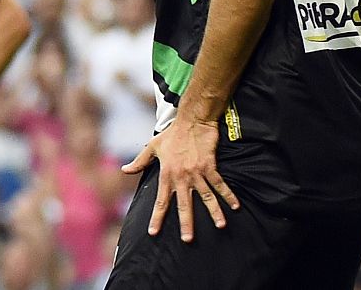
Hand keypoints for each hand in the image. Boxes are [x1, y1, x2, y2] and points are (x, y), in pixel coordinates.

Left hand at [121, 118, 239, 242]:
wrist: (191, 120)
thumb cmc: (171, 134)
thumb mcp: (152, 147)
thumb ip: (140, 162)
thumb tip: (124, 170)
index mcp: (166, 174)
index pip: (161, 200)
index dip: (157, 217)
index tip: (154, 232)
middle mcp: (181, 176)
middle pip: (184, 204)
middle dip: (186, 223)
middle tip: (187, 239)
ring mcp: (197, 172)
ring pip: (206, 197)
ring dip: (214, 212)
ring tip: (220, 226)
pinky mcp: (210, 166)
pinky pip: (220, 184)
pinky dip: (228, 195)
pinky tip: (235, 207)